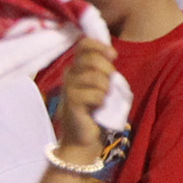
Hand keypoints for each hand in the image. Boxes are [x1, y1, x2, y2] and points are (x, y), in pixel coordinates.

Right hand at [53, 34, 113, 154]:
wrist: (85, 138)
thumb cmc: (97, 111)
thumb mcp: (103, 85)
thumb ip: (104, 68)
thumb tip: (110, 53)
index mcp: (77, 67)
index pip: (84, 44)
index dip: (100, 45)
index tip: (113, 55)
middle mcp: (70, 74)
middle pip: (92, 59)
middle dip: (108, 71)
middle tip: (108, 86)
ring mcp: (69, 88)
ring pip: (97, 78)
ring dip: (106, 90)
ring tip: (101, 100)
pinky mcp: (72, 102)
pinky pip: (96, 94)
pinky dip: (102, 102)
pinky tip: (96, 108)